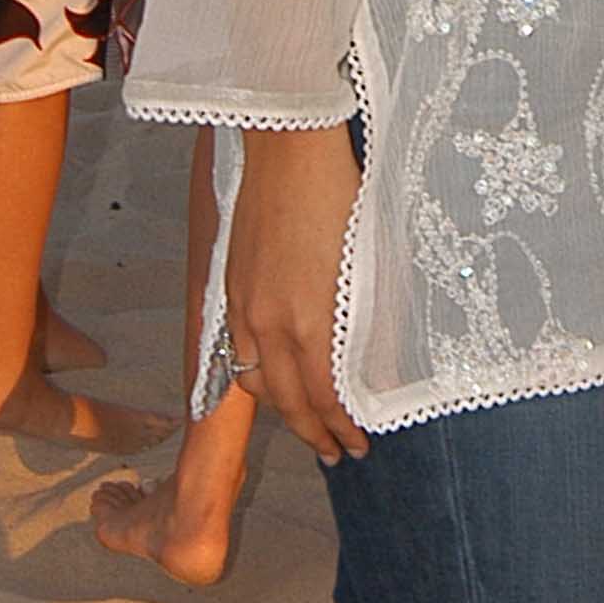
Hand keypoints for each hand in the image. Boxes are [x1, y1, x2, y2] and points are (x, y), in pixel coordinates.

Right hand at [225, 125, 368, 459]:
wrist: (287, 148)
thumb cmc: (342, 196)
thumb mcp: (368, 264)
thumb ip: (365, 323)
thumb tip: (373, 365)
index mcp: (314, 321)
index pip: (327, 396)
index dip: (343, 427)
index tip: (360, 446)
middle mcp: (272, 324)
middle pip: (290, 401)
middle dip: (315, 434)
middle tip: (336, 454)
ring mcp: (244, 307)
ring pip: (258, 382)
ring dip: (283, 411)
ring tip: (305, 427)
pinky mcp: (230, 288)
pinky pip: (238, 352)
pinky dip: (256, 377)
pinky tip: (271, 381)